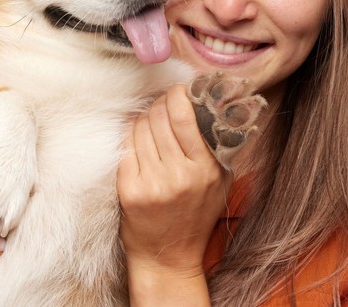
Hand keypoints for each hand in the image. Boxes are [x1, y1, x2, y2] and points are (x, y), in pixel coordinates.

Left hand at [117, 85, 231, 303]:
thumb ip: (220, 144)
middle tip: (162, 103)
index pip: (185, 116)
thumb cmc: (196, 214)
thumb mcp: (221, 180)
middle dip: (159, 104)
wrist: (168, 257)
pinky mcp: (130, 190)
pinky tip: (138, 136)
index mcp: (206, 169)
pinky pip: (126, 146)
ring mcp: (152, 183)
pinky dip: (130, 135)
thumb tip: (213, 102)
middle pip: (159, 117)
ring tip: (150, 120)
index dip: (177, 95)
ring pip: (140, 128)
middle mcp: (179, 176)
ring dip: (144, 117)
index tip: (178, 90)